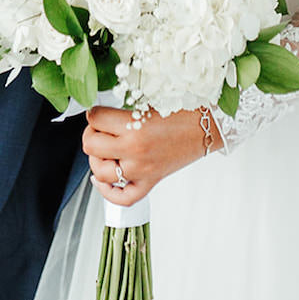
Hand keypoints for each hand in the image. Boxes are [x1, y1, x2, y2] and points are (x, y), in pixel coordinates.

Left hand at [84, 105, 221, 206]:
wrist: (207, 126)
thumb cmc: (183, 111)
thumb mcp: (149, 102)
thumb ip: (125, 110)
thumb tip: (101, 114)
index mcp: (135, 126)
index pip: (95, 119)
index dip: (93, 113)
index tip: (98, 111)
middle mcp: (135, 150)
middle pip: (91, 145)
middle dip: (91, 133)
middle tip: (99, 127)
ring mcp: (141, 170)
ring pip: (100, 171)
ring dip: (96, 158)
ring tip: (103, 148)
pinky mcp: (150, 182)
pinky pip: (122, 197)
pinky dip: (107, 191)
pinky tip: (101, 179)